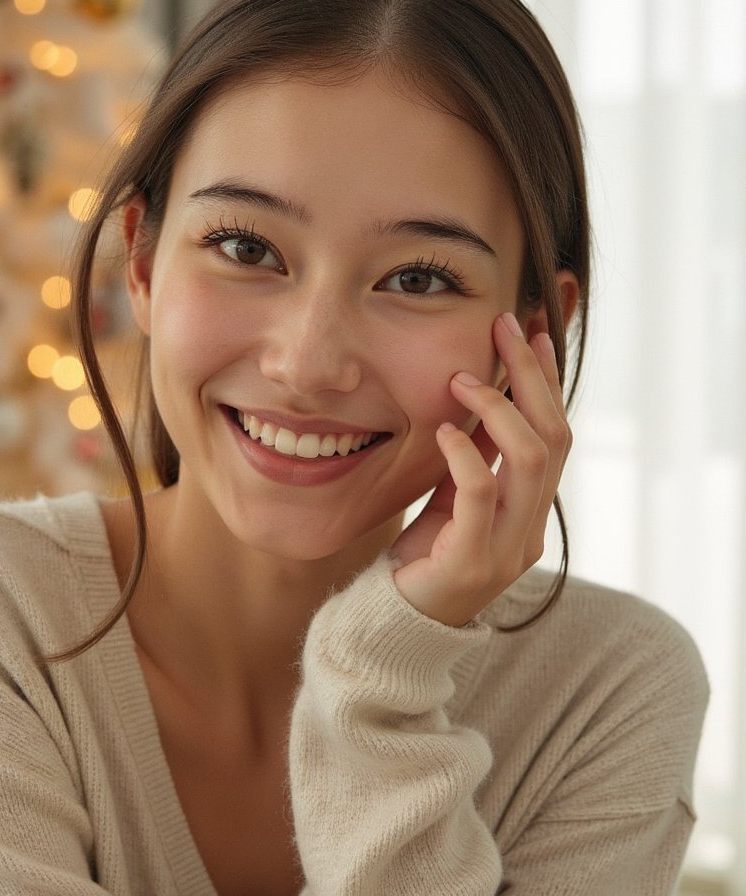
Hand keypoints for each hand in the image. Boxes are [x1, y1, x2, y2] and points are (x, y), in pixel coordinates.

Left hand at [389, 313, 571, 626]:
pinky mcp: (472, 561)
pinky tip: (445, 430)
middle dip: (531, 377)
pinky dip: (466, 456)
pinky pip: (480, 497)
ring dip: (499, 410)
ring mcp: (508, 547)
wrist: (397, 623)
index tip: (531, 333)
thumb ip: (475, 459)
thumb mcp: (453, 500)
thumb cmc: (424, 558)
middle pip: (553, 439)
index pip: (555, 435)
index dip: (547, 382)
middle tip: (505, 330)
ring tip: (463, 379)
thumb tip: (478, 399)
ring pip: (531, 462)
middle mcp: (530, 527)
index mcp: (530, 510)